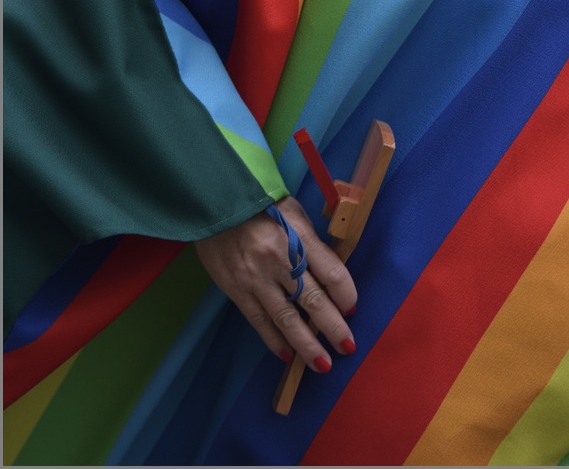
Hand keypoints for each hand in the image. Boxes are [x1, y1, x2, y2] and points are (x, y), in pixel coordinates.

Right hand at [194, 196, 357, 371]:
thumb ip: (311, 242)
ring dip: (307, 345)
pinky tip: (288, 355)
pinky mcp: (237, 290)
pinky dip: (274, 341)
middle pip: (314, 301)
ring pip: (287, 319)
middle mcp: (280, 261)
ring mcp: (257, 279)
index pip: (332, 273)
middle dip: (334, 328)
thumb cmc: (262, 204)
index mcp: (299, 237)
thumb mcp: (294, 213)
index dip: (346, 295)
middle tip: (348, 347)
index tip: (352, 309)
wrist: (216, 204)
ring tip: (322, 364)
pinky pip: (260, 321)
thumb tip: (330, 274)